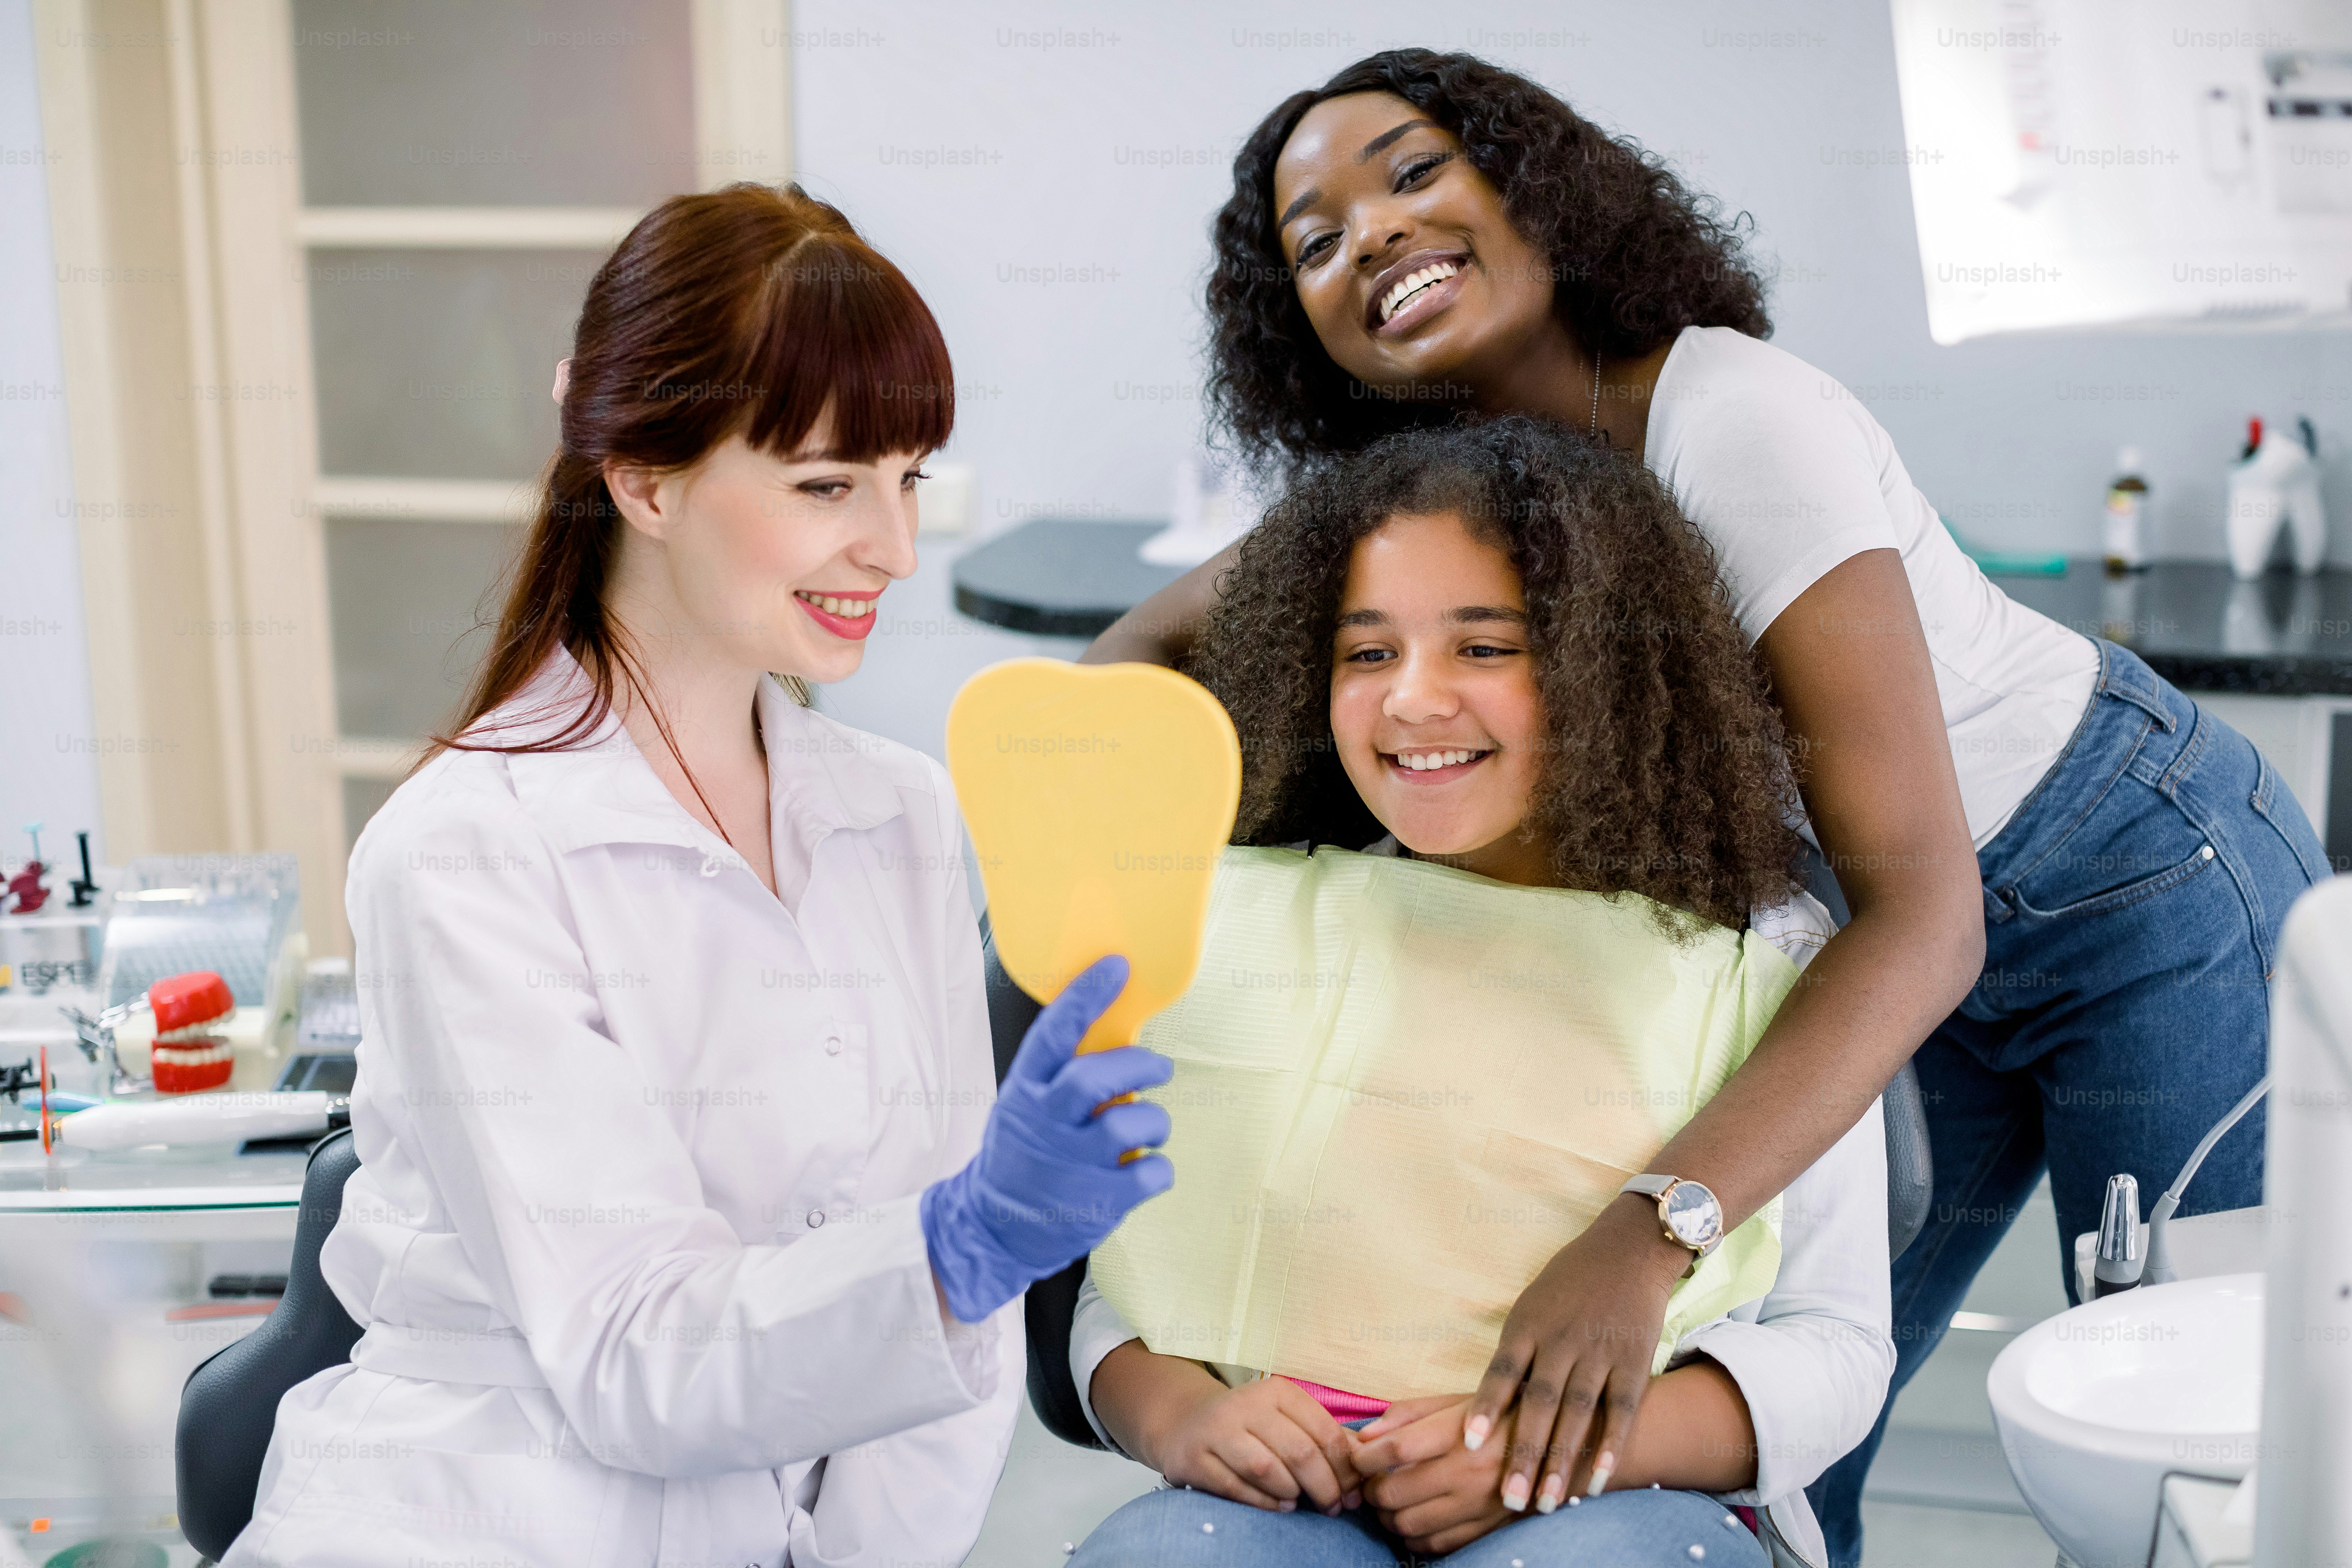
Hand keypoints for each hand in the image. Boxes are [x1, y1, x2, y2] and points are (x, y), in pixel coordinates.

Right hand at [921, 955, 1174, 1321]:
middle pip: (1098, 1076)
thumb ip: (1058, 1079)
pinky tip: (1145, 1171)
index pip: (1055, 1032)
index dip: (1087, 995)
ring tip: (1149, 1130)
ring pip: (1134, 1124)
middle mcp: (1046, 1124)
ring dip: (1155, 1122)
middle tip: (1160, 1067)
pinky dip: (1159, 1168)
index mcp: (1025, 1093)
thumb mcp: (1021, 1108)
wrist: (991, 1231)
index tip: (1117, 967)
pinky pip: (1151, 1171)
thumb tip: (1113, 1040)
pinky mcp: (1098, 1203)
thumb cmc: (1018, 1158)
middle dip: (1140, 1065)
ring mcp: (1071, 1165)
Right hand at [1155, 1375, 1366, 1515]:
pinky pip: (1236, 1488)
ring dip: (1292, 1494)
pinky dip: (1263, 1503)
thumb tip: (1367, 1465)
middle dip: (1324, 1487)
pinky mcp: (1194, 1457)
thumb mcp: (1288, 1420)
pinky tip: (1278, 1506)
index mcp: (1278, 1390)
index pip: (1325, 1431)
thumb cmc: (1250, 1426)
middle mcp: (1246, 1404)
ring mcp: (1217, 1429)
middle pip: (1300, 1452)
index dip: (1346, 1469)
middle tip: (1332, 1507)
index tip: (1353, 1493)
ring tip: (1301, 1503)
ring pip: (1267, 1469)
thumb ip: (1326, 1439)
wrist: (1186, 1424)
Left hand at [1353, 1396, 1517, 1553]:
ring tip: (1389, 1501)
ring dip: (1387, 1517)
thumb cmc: (1499, 1416)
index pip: (1395, 1449)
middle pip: (1394, 1492)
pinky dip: (1414, 1537)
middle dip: (1371, 1490)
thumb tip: (1365, 1437)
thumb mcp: (1457, 1401)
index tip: (1357, 1456)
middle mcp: (1468, 1472)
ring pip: (1408, 1524)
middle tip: (1372, 1481)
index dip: (1364, 1456)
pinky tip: (1414, 1518)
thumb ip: (1408, 1414)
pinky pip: (1435, 1545)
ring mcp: (1477, 1505)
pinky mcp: (1487, 1528)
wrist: (1558, 1445)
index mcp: (1459, 1432)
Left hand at [1465, 1194, 1686, 1512]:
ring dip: (1564, 1462)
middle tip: (1511, 1499)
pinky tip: (1600, 1480)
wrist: (1627, 1250)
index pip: (1503, 1372)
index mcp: (1528, 1325)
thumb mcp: (1529, 1307)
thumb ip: (1513, 1353)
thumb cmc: (1568, 1284)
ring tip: (1549, 1504)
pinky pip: (1621, 1410)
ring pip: (1579, 1415)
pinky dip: (1611, 1446)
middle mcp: (1561, 1340)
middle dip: (1524, 1454)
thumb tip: (1485, 1402)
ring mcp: (1599, 1352)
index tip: (1469, 1445)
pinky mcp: (1633, 1362)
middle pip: (1539, 1403)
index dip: (1487, 1407)